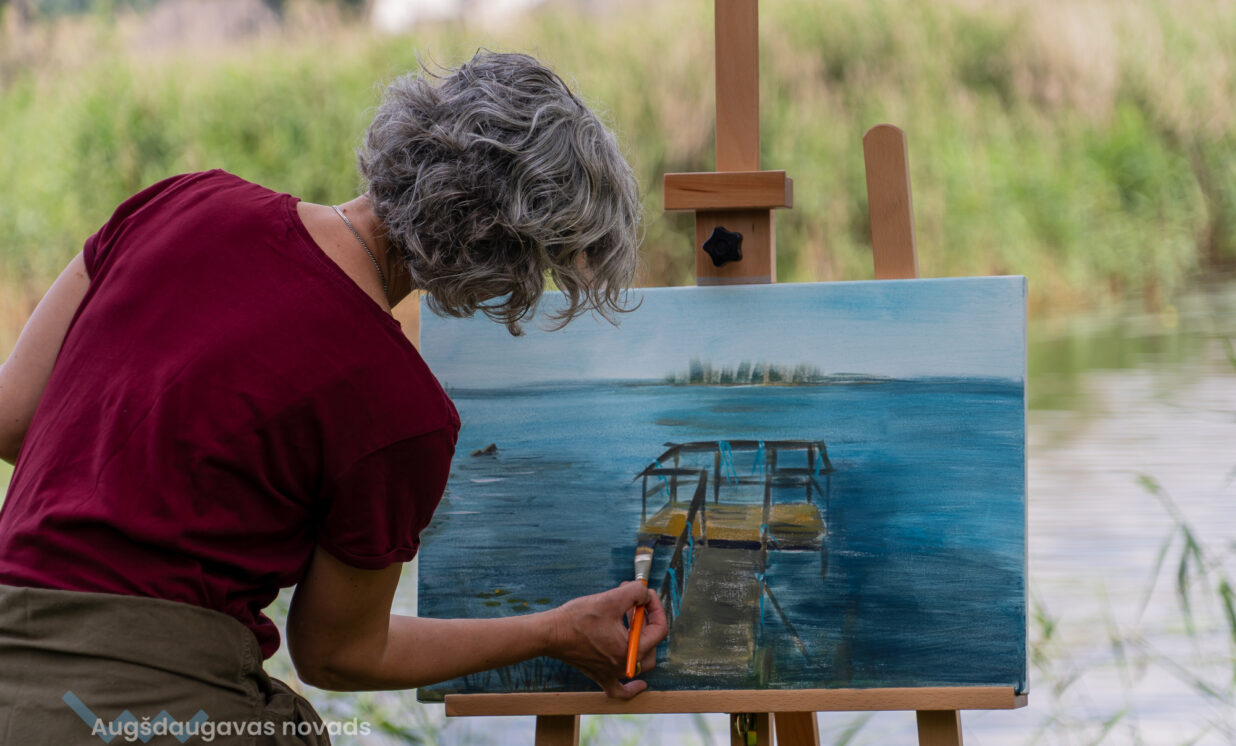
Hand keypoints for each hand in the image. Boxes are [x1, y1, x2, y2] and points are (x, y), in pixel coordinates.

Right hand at [547, 581, 668, 698]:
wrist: (550, 634)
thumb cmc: (578, 618)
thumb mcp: (610, 599)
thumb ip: (634, 593)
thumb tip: (645, 592)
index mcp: (631, 648)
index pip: (659, 628)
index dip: (656, 608)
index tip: (645, 594)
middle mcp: (625, 665)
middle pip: (651, 644)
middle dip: (646, 619)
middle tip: (633, 602)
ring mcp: (612, 673)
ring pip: (641, 663)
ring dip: (642, 641)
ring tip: (630, 621)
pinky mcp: (600, 676)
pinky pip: (620, 689)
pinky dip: (632, 688)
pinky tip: (640, 684)